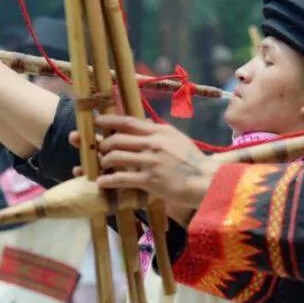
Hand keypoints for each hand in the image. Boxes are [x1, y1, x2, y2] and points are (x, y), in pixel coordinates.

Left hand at [86, 116, 217, 222]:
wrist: (206, 181)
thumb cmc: (192, 160)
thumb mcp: (177, 138)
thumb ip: (159, 131)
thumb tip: (143, 122)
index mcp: (159, 131)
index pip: (128, 122)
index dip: (109, 120)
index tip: (97, 120)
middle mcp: (153, 143)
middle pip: (117, 139)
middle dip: (103, 145)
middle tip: (100, 150)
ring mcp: (150, 161)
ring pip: (116, 157)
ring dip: (104, 161)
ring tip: (102, 166)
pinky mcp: (149, 180)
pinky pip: (122, 178)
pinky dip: (108, 180)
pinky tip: (102, 182)